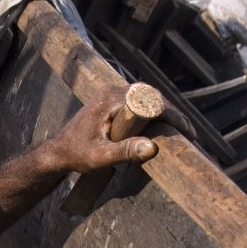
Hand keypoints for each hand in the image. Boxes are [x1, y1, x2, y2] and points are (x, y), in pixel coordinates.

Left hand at [46, 85, 195, 172]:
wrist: (57, 151)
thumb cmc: (76, 154)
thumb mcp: (100, 156)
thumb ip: (124, 151)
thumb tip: (152, 148)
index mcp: (111, 99)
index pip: (150, 102)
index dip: (172, 115)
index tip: (187, 131)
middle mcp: (113, 91)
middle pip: (152, 97)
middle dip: (172, 114)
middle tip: (189, 134)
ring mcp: (113, 94)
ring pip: (148, 99)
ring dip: (164, 113)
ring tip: (181, 131)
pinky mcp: (113, 101)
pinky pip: (140, 103)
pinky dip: (154, 114)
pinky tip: (164, 127)